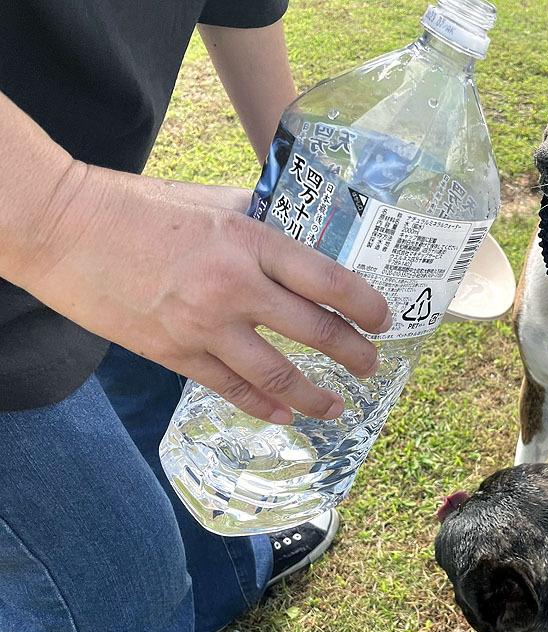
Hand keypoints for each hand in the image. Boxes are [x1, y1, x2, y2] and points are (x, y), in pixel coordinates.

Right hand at [18, 164, 391, 423]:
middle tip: (372, 365)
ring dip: (314, 397)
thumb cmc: (139, 208)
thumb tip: (307, 238)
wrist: (64, 230)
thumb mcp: (212, 200)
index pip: (328, 279)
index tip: (384, 318)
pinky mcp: (175, 354)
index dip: (366, 304)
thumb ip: (262, 222)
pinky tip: (284, 416)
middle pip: (315, 331)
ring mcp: (204, 327)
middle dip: (354, 353)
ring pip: (277, 376)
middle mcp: (234, 287)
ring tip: (336, 407)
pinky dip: (263, 406)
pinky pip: (231, 389)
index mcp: (249, 241)